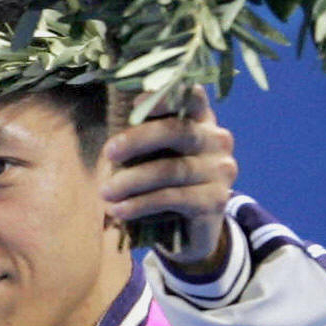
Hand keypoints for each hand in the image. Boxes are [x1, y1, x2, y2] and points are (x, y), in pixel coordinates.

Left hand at [100, 87, 237, 275]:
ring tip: (105, 193)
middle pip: (177, 131)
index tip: (135, 102)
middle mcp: (216, 140)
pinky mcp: (215, 200)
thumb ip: (142, 135)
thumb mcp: (153, 154)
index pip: (191, 96)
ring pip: (171, 169)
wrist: (189, 229)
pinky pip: (173, 198)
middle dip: (137, 140)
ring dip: (131, 180)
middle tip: (109, 153)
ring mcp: (220, 170)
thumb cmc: (162, 180)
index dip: (165, 97)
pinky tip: (119, 210)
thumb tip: (109, 131)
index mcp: (200, 119)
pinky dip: (140, 204)